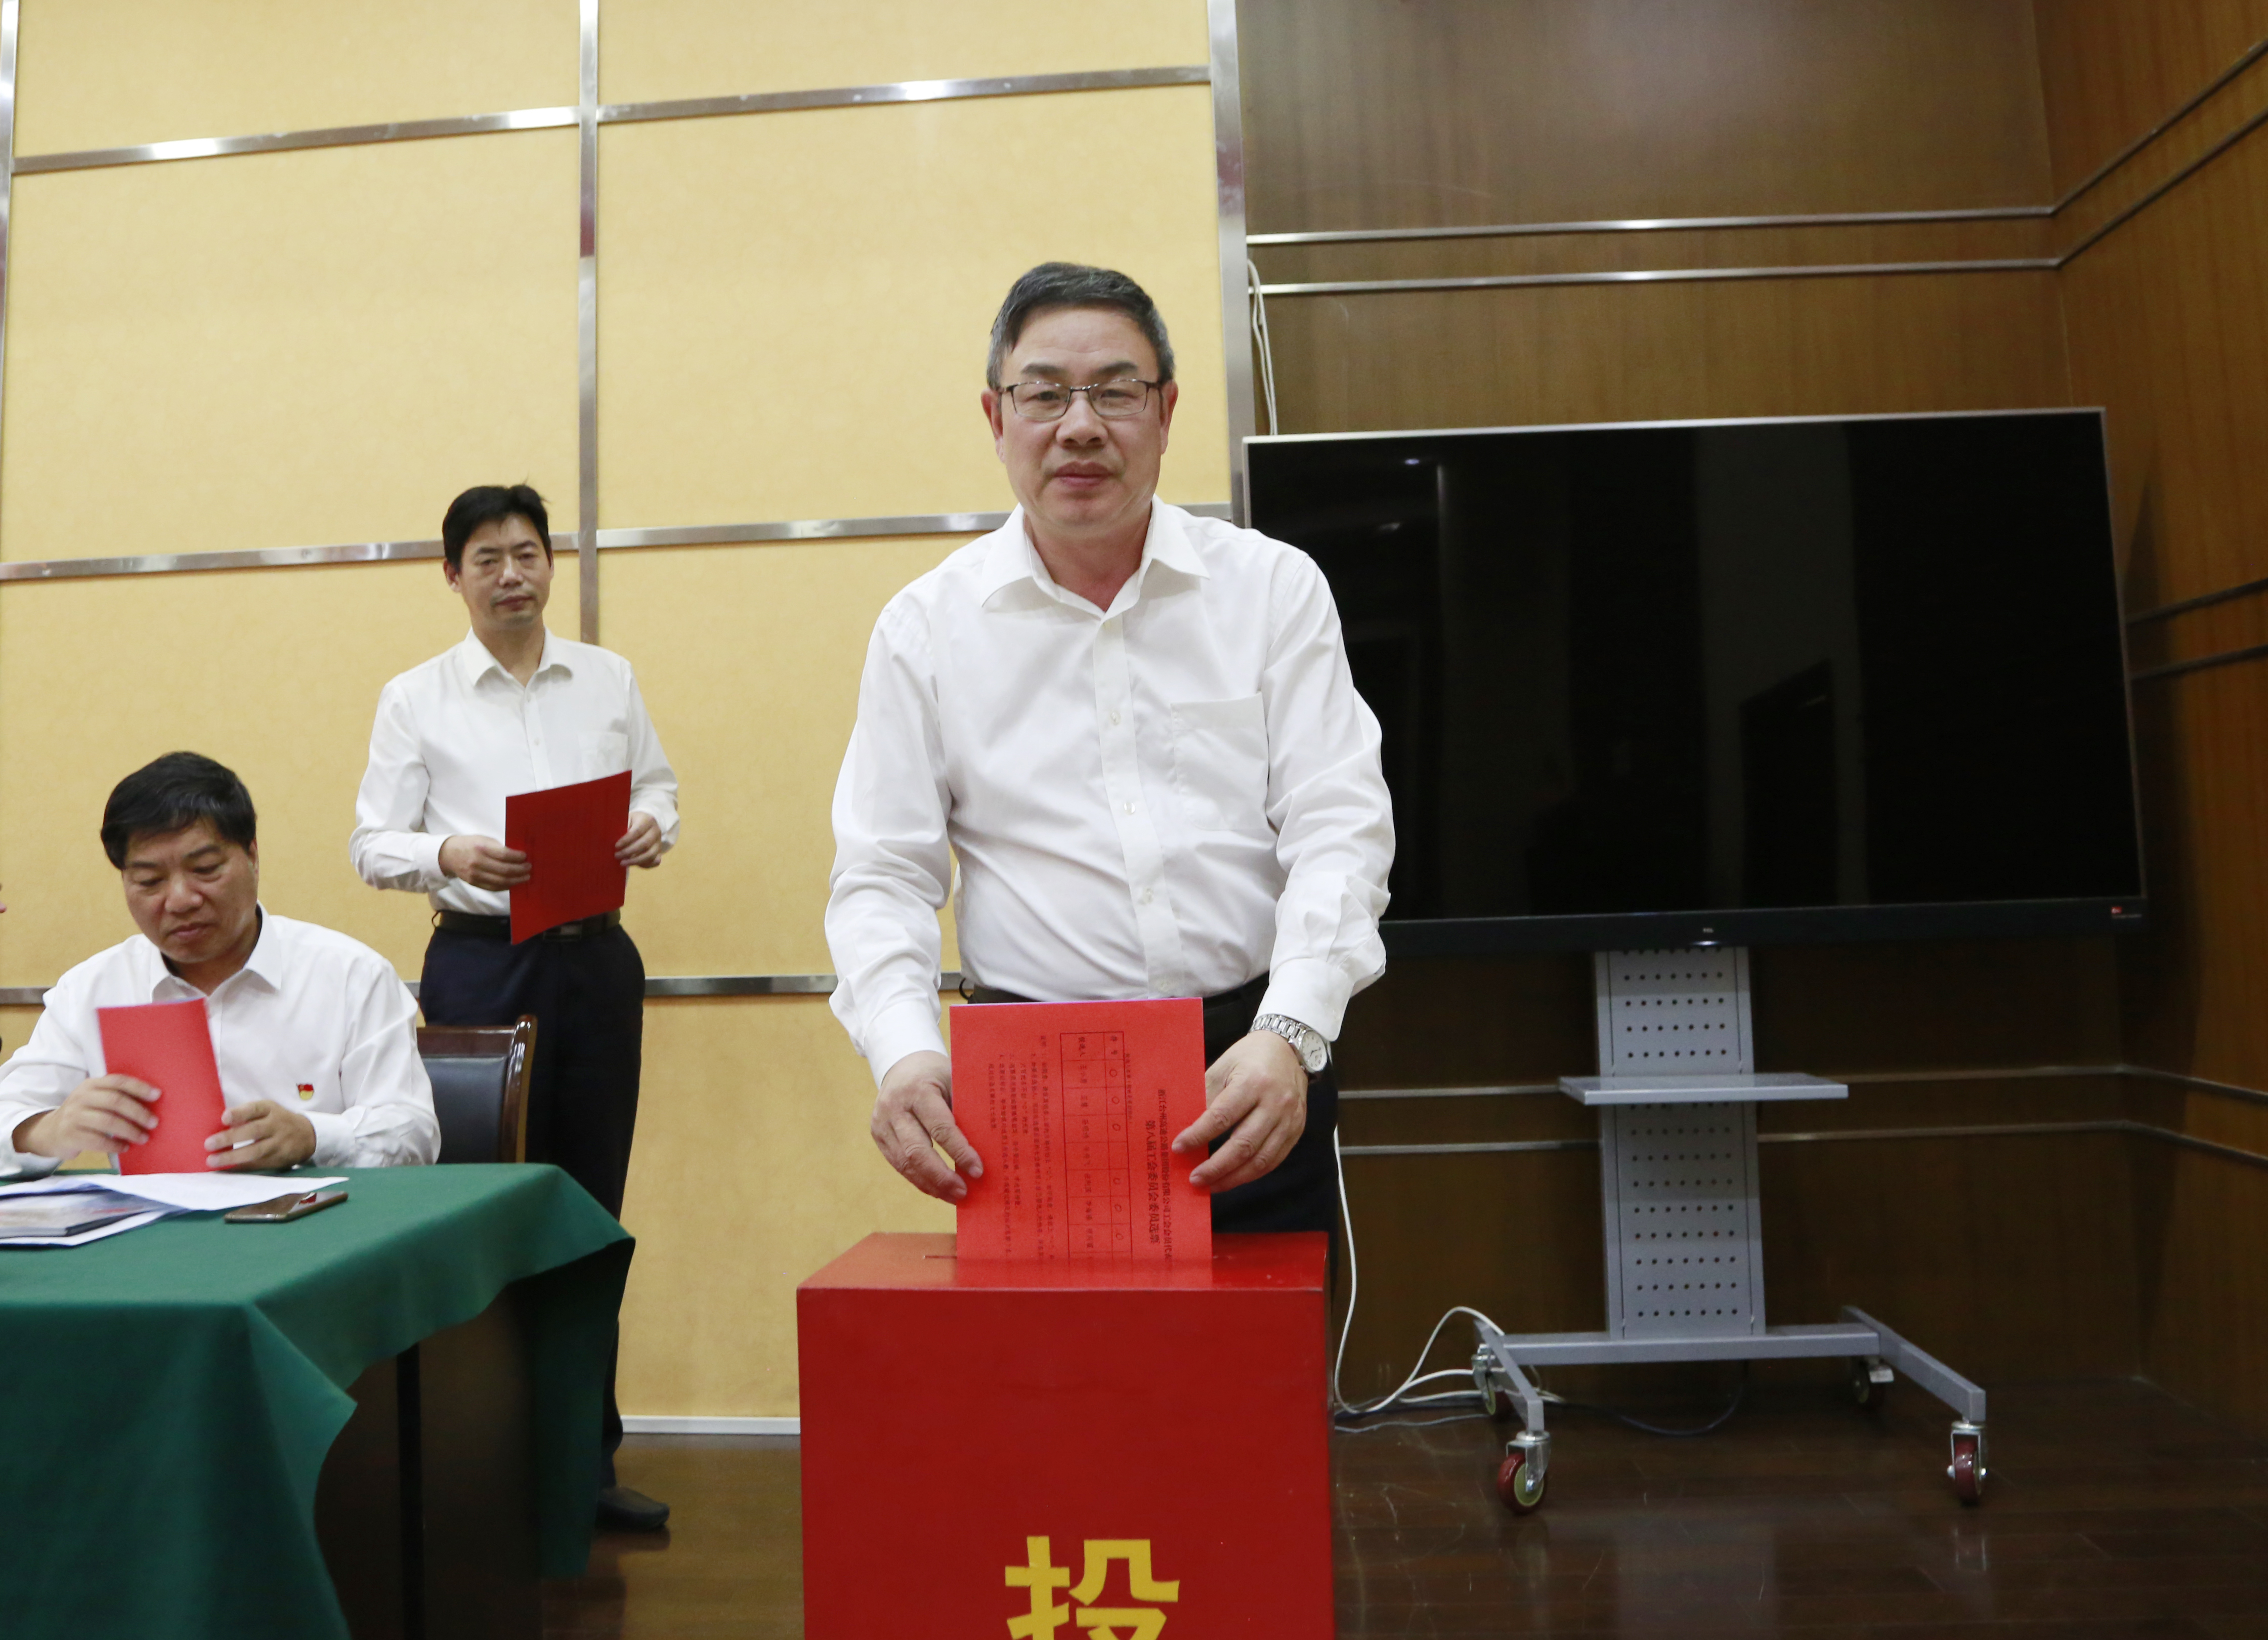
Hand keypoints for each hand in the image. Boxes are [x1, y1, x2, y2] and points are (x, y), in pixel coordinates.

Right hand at [10, 1075, 159, 1158]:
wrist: (50, 1132)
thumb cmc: (83, 1114)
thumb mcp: (94, 1099)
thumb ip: (114, 1096)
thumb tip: (151, 1101)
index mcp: (90, 1085)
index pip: (118, 1081)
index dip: (139, 1087)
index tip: (157, 1095)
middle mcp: (81, 1098)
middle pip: (115, 1101)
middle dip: (138, 1112)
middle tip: (153, 1123)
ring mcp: (73, 1116)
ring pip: (108, 1121)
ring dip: (130, 1130)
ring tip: (143, 1138)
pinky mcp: (70, 1135)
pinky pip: (98, 1141)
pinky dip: (115, 1145)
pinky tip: (125, 1147)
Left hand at [205, 1100, 316, 1170]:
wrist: (307, 1136)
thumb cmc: (277, 1121)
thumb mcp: (267, 1111)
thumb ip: (247, 1115)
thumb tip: (217, 1126)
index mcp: (270, 1110)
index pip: (256, 1109)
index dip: (240, 1113)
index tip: (224, 1118)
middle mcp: (276, 1125)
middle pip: (254, 1131)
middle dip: (230, 1138)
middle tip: (208, 1144)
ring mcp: (278, 1144)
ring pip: (256, 1151)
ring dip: (232, 1157)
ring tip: (213, 1161)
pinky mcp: (278, 1160)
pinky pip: (257, 1164)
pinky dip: (240, 1167)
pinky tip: (225, 1170)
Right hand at [439, 834, 530, 888]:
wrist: (449, 854)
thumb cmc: (470, 844)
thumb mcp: (484, 840)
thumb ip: (499, 847)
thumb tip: (518, 855)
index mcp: (481, 848)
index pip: (504, 855)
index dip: (517, 857)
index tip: (525, 857)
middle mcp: (477, 862)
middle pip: (504, 870)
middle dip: (520, 870)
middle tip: (529, 868)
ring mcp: (475, 875)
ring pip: (500, 881)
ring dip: (516, 880)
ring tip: (525, 877)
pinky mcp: (474, 883)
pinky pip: (493, 887)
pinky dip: (506, 886)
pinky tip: (514, 883)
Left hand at [615, 812, 664, 868]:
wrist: (646, 824)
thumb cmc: (632, 822)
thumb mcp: (627, 819)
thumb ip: (621, 827)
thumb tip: (611, 838)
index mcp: (647, 820)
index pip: (637, 831)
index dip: (626, 840)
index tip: (616, 846)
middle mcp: (656, 831)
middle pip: (645, 844)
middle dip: (629, 852)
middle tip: (617, 855)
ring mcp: (659, 843)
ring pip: (650, 854)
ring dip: (635, 861)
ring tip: (622, 863)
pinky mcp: (659, 852)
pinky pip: (655, 861)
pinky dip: (644, 864)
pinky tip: (633, 864)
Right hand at [870, 1050, 981, 1201]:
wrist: (903, 1064)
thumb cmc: (938, 1074)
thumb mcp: (954, 1081)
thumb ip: (965, 1110)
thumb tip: (988, 1148)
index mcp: (917, 1090)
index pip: (940, 1128)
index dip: (960, 1152)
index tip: (978, 1170)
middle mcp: (894, 1107)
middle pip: (917, 1152)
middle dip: (941, 1177)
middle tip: (964, 1192)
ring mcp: (881, 1123)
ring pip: (904, 1163)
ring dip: (930, 1184)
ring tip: (953, 1196)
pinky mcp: (878, 1135)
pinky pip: (898, 1164)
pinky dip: (919, 1179)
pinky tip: (937, 1189)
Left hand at [1172, 1030, 1308, 1192]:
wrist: (1288, 1049)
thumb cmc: (1249, 1057)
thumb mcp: (1222, 1067)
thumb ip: (1206, 1097)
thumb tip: (1186, 1129)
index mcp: (1253, 1082)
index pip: (1222, 1116)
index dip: (1198, 1136)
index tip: (1179, 1147)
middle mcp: (1275, 1103)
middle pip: (1243, 1144)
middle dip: (1216, 1167)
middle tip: (1195, 1178)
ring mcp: (1289, 1119)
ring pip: (1261, 1159)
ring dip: (1233, 1178)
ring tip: (1211, 1185)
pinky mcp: (1297, 1130)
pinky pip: (1274, 1160)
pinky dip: (1252, 1173)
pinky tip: (1233, 1178)